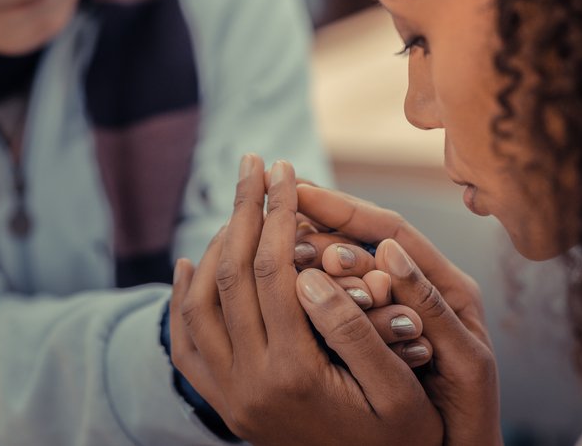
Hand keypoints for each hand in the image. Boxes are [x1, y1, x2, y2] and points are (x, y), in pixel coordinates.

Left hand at [169, 156, 443, 444]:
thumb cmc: (398, 442)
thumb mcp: (400, 394)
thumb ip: (357, 333)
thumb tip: (309, 273)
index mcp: (295, 374)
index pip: (274, 270)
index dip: (278, 212)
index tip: (287, 170)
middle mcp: (248, 385)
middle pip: (230, 275)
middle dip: (244, 210)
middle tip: (256, 163)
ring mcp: (228, 396)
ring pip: (198, 303)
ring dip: (214, 245)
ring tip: (238, 205)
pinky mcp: (223, 403)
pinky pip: (185, 344)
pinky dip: (181, 298)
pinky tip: (189, 264)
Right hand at [296, 185, 501, 445]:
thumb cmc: (473, 410)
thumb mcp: (463, 359)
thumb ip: (432, 306)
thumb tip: (388, 252)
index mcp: (448, 282)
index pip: (391, 229)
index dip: (347, 207)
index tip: (301, 190)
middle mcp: (420, 285)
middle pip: (363, 243)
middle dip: (323, 228)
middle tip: (280, 220)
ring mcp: (395, 307)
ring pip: (346, 270)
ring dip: (312, 255)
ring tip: (275, 245)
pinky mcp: (374, 330)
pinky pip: (338, 301)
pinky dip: (312, 288)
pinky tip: (281, 279)